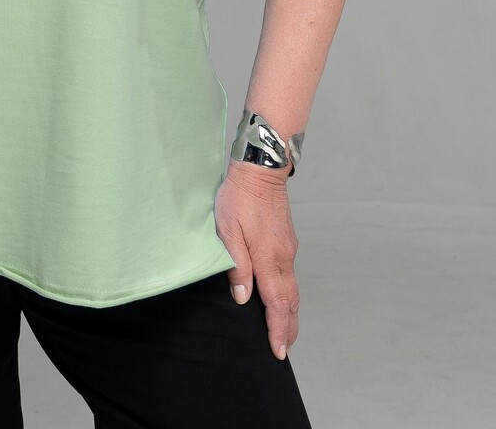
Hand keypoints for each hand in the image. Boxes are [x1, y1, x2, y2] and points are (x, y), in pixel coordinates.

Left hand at [213, 158, 299, 359]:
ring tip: (286, 330)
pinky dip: (288, 293)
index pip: (276, 303)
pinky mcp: (287, 240)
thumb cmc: (239, 197)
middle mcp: (283, 257)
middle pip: (290, 301)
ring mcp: (288, 248)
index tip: (279, 351)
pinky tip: (281, 296)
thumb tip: (242, 298)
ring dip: (290, 312)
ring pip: (292, 288)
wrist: (261, 169)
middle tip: (286, 349)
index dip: (277, 329)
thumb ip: (237, 265)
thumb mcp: (228, 230)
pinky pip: (290, 274)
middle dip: (288, 327)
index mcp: (268, 258)